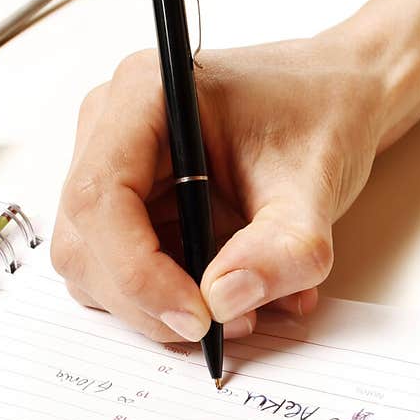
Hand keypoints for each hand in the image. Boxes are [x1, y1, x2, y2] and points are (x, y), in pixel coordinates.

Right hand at [51, 30, 383, 342]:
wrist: (333, 102)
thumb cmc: (319, 117)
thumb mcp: (315, 185)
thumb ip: (282, 248)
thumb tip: (222, 301)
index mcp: (144, 95)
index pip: (99, 198)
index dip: (137, 271)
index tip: (198, 315)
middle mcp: (109, 128)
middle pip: (86, 243)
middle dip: (150, 302)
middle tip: (227, 324)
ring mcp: (111, 170)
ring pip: (95, 269)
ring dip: (160, 309)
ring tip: (244, 309)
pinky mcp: (126, 209)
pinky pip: (120, 275)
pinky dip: (170, 301)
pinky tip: (231, 291)